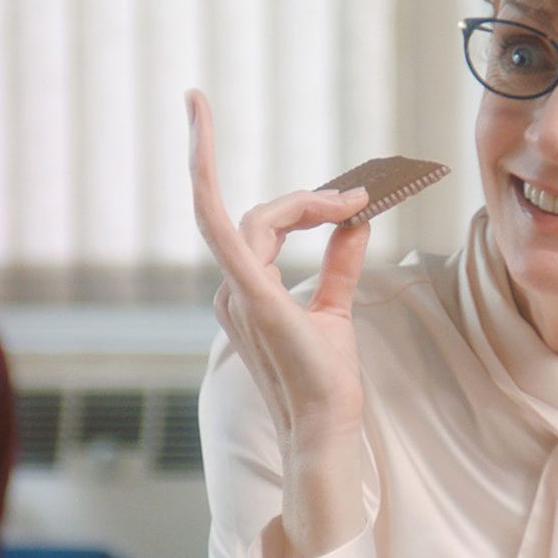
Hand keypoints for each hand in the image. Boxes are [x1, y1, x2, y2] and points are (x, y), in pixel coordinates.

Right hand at [186, 90, 371, 557]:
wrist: (326, 426)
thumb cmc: (325, 382)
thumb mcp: (336, 310)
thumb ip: (339, 264)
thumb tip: (356, 222)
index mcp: (245, 293)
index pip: (263, 226)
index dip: (305, 206)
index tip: (353, 203)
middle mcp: (229, 291)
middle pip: (261, 216)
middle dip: (309, 202)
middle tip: (359, 199)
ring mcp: (233, 293)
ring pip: (257, 218)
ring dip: (304, 202)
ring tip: (350, 200)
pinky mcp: (250, 296)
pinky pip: (218, 226)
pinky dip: (203, 174)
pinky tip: (198, 130)